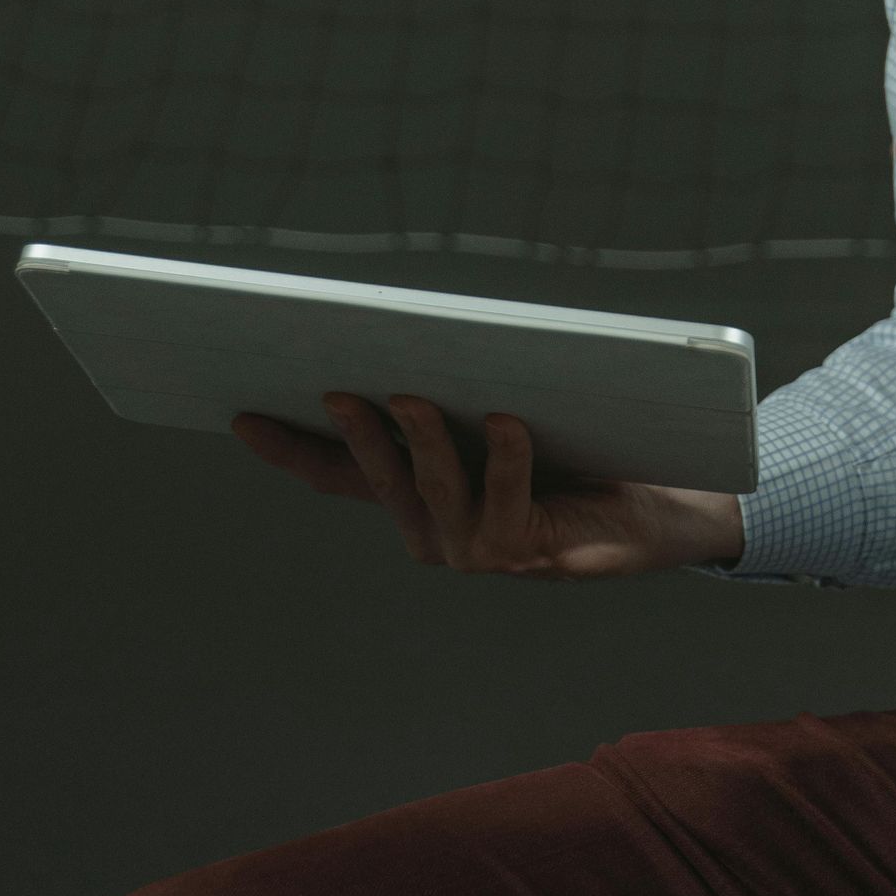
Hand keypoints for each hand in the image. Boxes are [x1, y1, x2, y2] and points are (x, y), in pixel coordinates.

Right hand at [231, 394, 744, 575]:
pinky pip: (503, 499)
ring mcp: (473, 551)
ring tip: (410, 395)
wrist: (654, 511)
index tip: (241, 417)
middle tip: (336, 387)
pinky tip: (507, 419)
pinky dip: (504, 456)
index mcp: (419, 503)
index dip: (290, 451)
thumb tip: (413, 341)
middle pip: (378, 477)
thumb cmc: (577, 454)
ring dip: (420, 440)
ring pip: (432, 488)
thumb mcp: (501, 421)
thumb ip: (457, 403)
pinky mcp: (522, 554)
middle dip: (355, 432)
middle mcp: (435, 535)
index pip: (339, 478)